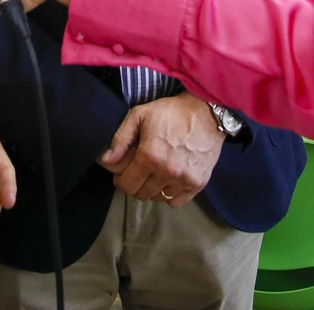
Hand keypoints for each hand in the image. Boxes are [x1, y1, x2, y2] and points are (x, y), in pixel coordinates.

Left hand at [98, 94, 224, 207]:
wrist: (206, 112)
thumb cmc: (171, 112)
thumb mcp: (140, 115)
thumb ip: (121, 138)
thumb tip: (107, 160)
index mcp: (150, 156)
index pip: (127, 185)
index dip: (121, 181)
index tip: (124, 174)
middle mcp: (167, 172)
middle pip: (142, 194)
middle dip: (136, 184)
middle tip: (139, 172)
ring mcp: (184, 179)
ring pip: (158, 198)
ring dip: (153, 189)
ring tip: (155, 173)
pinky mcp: (198, 183)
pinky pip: (176, 202)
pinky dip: (170, 194)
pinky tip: (170, 179)